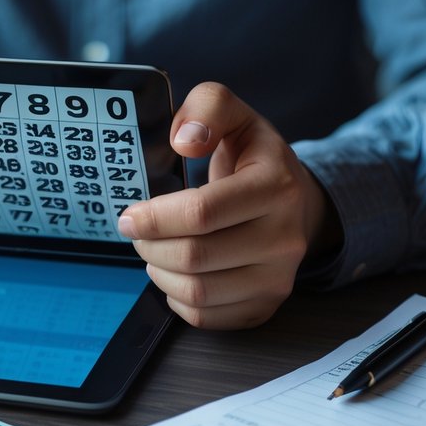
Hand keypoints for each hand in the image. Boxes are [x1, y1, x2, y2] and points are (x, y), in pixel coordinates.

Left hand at [117, 82, 340, 328]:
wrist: (297, 200)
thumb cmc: (254, 158)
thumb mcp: (235, 115)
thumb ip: (208, 107)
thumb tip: (185, 139)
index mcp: (275, 187)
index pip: (202, 213)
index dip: (155, 217)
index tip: (128, 215)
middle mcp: (284, 238)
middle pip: (194, 257)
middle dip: (150, 245)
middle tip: (137, 232)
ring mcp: (278, 278)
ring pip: (197, 292)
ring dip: (159, 273)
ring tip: (153, 251)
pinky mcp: (266, 305)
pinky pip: (207, 317)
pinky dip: (177, 300)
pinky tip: (175, 274)